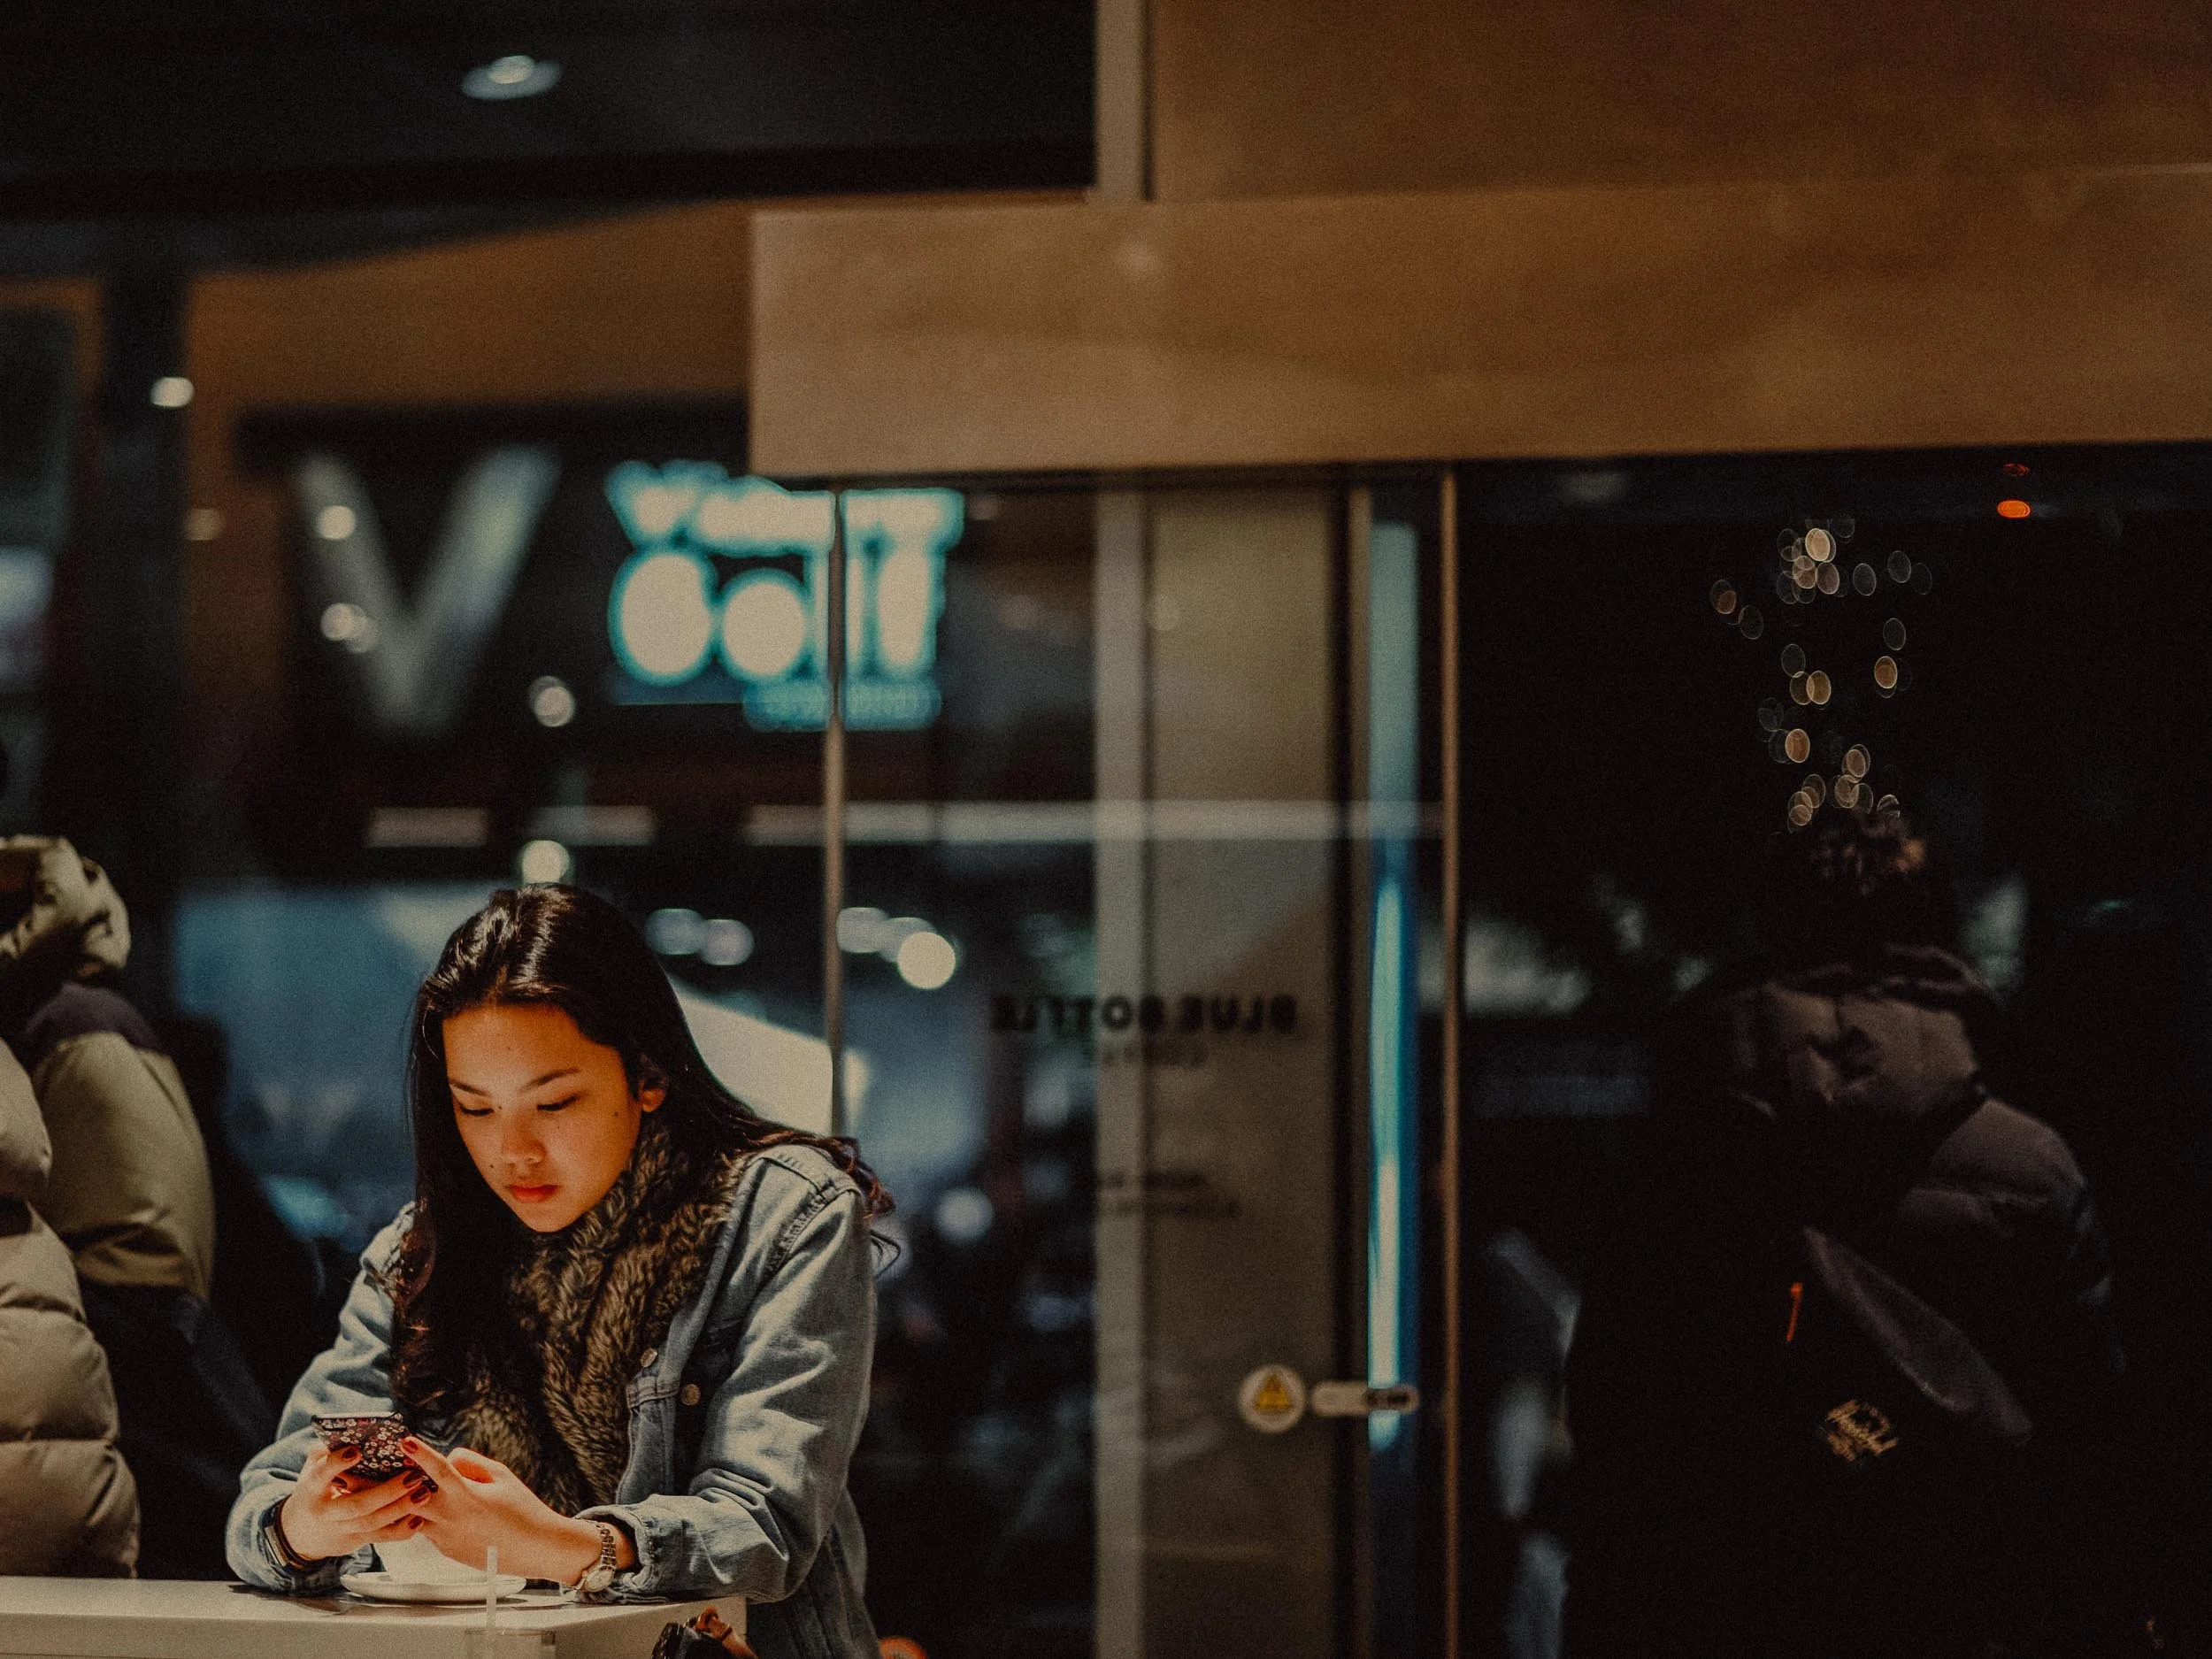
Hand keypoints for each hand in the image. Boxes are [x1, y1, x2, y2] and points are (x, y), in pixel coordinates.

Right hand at [277, 1444, 433, 1562]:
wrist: (302, 1532)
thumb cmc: (315, 1488)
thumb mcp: (313, 1467)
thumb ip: (329, 1449)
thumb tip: (355, 1429)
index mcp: (312, 1487)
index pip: (322, 1475)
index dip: (337, 1464)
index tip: (357, 1451)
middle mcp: (326, 1511)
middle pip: (357, 1504)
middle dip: (386, 1492)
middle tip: (412, 1476)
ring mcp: (341, 1528)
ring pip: (372, 1523)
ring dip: (400, 1509)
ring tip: (424, 1493)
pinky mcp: (355, 1540)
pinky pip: (381, 1537)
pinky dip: (402, 1531)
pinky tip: (419, 1519)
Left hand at [398, 1437, 632, 1582]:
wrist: (535, 1548)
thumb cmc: (523, 1509)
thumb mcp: (502, 1476)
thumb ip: (471, 1463)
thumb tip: (447, 1461)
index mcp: (466, 1495)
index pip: (437, 1469)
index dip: (420, 1453)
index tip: (406, 1441)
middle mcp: (450, 1518)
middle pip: (412, 1497)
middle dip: (406, 1483)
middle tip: (407, 1471)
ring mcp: (445, 1537)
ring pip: (416, 1516)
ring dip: (419, 1503)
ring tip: (436, 1495)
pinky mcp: (446, 1550)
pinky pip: (430, 1530)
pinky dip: (435, 1519)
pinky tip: (458, 1517)